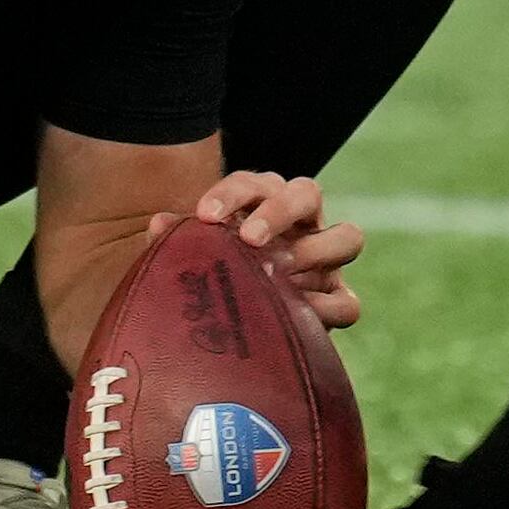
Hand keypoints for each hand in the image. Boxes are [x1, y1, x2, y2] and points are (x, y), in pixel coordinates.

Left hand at [158, 167, 363, 329]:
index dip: (231, 194)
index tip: (204, 215)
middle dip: (280, 211)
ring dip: (317, 251)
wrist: (238, 324)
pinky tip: (296, 316)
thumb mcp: (196, 257)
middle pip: (308, 192)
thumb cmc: (214, 276)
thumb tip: (160, 225)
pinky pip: (348, 303)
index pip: (254, 183)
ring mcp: (326, 261)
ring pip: (348, 236)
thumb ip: (179, 241)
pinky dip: (326, 308)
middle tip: (250, 240)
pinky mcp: (337, 301)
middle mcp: (302, 224)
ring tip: (281, 274)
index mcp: (264, 203)